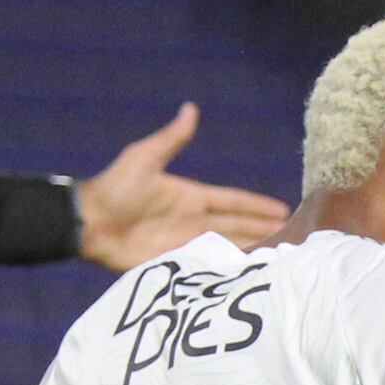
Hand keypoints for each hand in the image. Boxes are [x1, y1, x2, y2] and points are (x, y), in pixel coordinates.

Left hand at [76, 104, 290, 272]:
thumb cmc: (114, 188)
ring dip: (253, 251)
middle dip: (265, 230)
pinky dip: (229, 271)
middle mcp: (194, 222)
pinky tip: (249, 275)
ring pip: (229, 247)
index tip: (283, 208)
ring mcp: (186, 244)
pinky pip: (209, 268)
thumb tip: (191, 109)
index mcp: (191, 197)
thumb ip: (171, 139)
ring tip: (281, 255)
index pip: (233, 201)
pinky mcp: (175, 263)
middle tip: (295, 235)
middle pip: (239, 227)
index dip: (257, 205)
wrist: (88, 223)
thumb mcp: (144, 158)